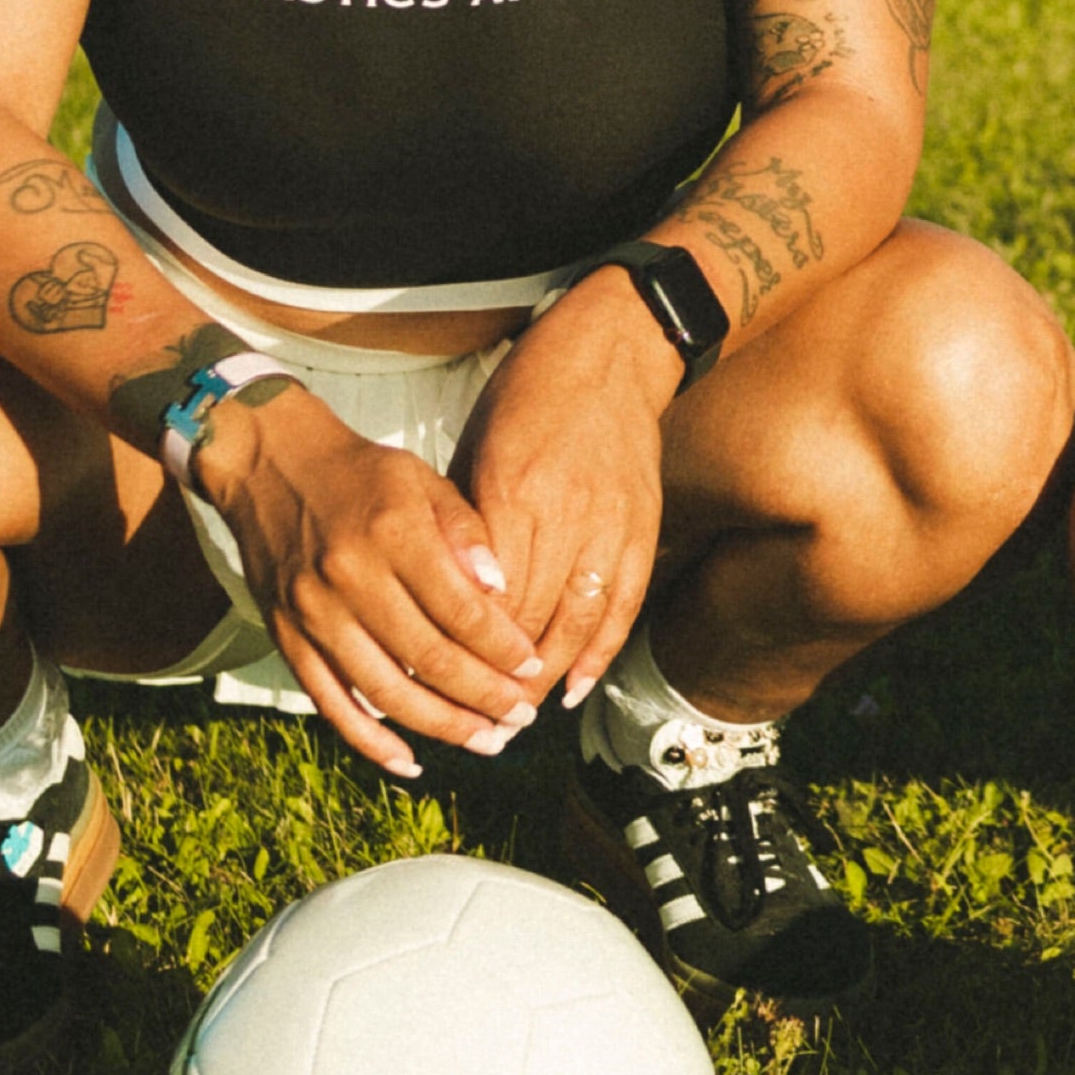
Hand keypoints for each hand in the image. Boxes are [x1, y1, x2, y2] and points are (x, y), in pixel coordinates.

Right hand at [203, 392, 551, 783]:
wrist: (268, 463)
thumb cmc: (358, 474)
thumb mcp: (421, 479)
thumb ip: (466, 532)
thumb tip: (503, 590)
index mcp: (393, 533)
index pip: (461, 610)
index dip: (503, 647)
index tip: (532, 667)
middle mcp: (350, 577)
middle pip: (429, 659)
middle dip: (484, 696)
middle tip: (521, 716)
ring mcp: (313, 613)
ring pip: (386, 692)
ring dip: (441, 726)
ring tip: (486, 742)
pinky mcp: (286, 637)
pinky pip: (331, 703)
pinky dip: (370, 740)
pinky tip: (409, 761)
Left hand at [450, 275, 680, 704]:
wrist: (610, 353)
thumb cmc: (526, 398)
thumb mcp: (474, 449)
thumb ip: (460, 525)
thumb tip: (433, 597)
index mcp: (510, 491)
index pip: (480, 596)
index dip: (459, 649)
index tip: (434, 686)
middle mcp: (562, 514)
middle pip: (526, 620)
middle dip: (495, 679)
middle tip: (470, 721)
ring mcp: (609, 524)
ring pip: (575, 625)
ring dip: (545, 680)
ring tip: (516, 717)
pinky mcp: (641, 529)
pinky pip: (620, 607)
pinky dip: (598, 654)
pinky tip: (575, 688)